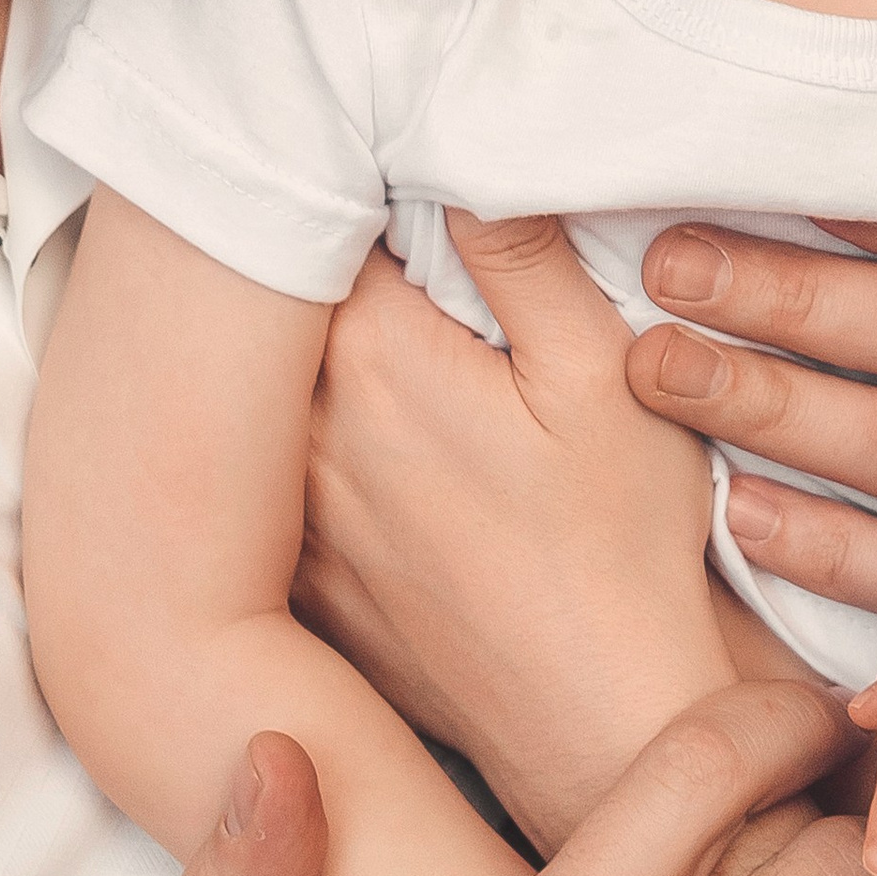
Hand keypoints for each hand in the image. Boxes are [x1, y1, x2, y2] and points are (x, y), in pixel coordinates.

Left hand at [297, 212, 725, 849]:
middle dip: (298, 261)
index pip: (310, 222)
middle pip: (262, 308)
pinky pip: (260, 482)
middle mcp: (300, 436)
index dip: (340, 181)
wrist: (598, 723)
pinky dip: (280, 448)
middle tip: (351, 224)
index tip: (373, 164)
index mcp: (375, 361)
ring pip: (256, 396)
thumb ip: (524, 254)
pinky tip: (353, 446)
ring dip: (284, 355)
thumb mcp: (606, 374)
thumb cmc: (620, 548)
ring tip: (342, 326)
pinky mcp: (295, 580)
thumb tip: (462, 151)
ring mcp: (285, 516)